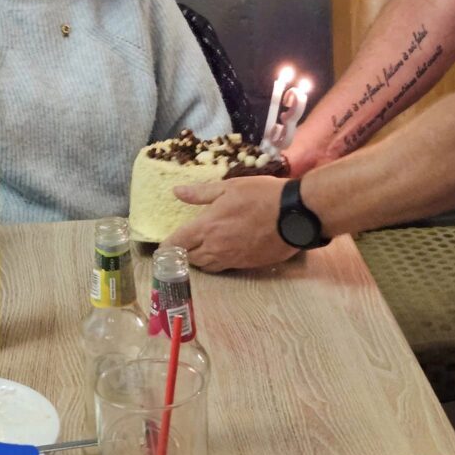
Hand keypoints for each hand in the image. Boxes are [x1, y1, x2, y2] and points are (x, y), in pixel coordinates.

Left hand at [165, 176, 298, 271]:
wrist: (294, 215)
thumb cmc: (261, 195)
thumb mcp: (230, 187)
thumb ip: (201, 193)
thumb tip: (176, 191)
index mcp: (208, 227)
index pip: (177, 243)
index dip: (166, 247)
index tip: (161, 247)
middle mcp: (216, 247)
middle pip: (189, 258)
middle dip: (181, 253)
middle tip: (180, 246)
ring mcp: (231, 258)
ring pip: (206, 266)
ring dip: (198, 260)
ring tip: (197, 250)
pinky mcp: (246, 264)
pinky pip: (223, 268)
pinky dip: (215, 263)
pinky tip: (219, 252)